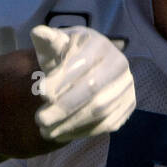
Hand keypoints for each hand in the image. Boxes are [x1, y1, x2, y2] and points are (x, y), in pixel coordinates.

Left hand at [31, 26, 133, 143]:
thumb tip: (38, 32)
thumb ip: (47, 43)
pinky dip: (83, 131)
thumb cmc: (66, 57)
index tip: (39, 93)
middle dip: (63, 107)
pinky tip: (63, 134)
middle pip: (92, 89)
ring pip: (100, 110)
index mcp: (101, 44)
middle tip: (39, 119)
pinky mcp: (128, 105)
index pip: (82, 64)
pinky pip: (107, 123)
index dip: (61, 80)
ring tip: (46, 131)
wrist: (86, 70)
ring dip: (71, 123)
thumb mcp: (56, 47)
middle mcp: (120, 63)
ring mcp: (127, 86)